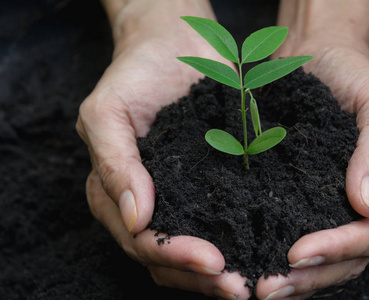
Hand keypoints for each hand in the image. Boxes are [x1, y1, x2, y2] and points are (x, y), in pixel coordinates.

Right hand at [76, 1, 249, 297]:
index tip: (213, 262)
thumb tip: (136, 218)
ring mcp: (180, 197)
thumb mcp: (107, 111)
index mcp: (115, 192)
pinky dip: (238, 242)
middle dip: (199, 276)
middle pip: (165, 256)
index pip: (141, 239)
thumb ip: (113, 163)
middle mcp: (147, 203)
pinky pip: (221, 221)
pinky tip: (261, 252)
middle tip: (239, 286)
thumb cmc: (134, 74)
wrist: (171, 44)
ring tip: (253, 283)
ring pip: (192, 252)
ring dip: (218, 273)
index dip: (173, 255)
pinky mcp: (210, 185)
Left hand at [255, 6, 368, 298]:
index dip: (339, 248)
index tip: (297, 252)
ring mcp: (339, 205)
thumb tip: (368, 205)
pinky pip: (304, 237)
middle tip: (270, 288)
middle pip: (351, 257)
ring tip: (261, 288)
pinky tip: (259, 264)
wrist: (317, 57)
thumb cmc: (351, 73)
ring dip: (298, 279)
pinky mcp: (309, 200)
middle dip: (313, 276)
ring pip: (328, 260)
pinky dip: (285, 258)